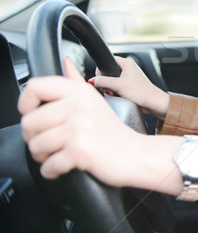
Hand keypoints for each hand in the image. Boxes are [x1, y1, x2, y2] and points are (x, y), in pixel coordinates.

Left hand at [19, 57, 145, 185]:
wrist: (136, 154)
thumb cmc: (114, 132)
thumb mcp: (96, 101)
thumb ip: (76, 81)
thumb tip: (66, 61)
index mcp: (80, 92)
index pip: (35, 87)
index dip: (25, 104)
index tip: (32, 115)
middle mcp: (79, 106)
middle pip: (29, 122)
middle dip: (34, 139)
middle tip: (49, 143)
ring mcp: (80, 127)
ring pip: (35, 145)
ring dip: (42, 156)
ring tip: (58, 154)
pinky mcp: (80, 150)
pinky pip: (48, 165)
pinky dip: (52, 171)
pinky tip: (63, 166)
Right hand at [91, 56, 168, 118]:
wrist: (153, 103)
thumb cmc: (142, 92)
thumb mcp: (118, 85)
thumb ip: (103, 81)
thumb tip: (92, 80)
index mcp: (127, 63)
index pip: (108, 60)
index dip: (102, 70)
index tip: (101, 79)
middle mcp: (128, 68)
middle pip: (108, 72)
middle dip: (106, 82)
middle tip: (110, 89)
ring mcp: (128, 77)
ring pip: (111, 81)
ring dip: (110, 88)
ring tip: (115, 93)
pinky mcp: (128, 86)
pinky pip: (116, 87)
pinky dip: (114, 92)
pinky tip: (117, 96)